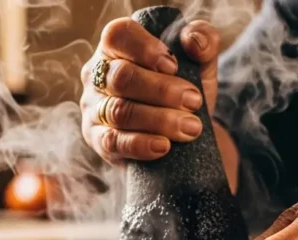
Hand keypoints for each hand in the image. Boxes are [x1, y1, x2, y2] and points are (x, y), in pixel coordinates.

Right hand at [80, 17, 220, 162]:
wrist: (181, 133)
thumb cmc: (184, 89)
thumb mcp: (200, 63)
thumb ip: (204, 41)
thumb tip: (193, 40)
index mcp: (117, 46)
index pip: (119, 35)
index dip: (145, 48)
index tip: (174, 66)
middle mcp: (98, 74)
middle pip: (121, 76)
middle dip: (162, 90)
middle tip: (193, 102)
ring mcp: (93, 108)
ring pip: (119, 111)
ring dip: (159, 120)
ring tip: (190, 127)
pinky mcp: (97, 139)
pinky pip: (112, 142)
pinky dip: (140, 144)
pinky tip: (164, 146)